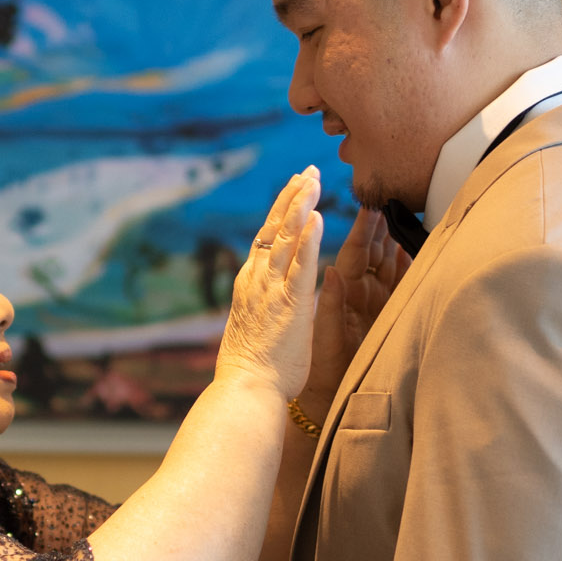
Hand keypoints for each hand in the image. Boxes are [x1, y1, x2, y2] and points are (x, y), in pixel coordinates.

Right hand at [216, 167, 322, 399]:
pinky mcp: (289, 304)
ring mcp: (272, 289)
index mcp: (251, 284)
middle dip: (291, 197)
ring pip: (287, 238)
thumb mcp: (258, 326)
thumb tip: (274, 297)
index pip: (267, 239)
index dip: (280, 212)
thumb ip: (267, 305)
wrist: (244, 389)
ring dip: (300, 205)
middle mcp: (257, 280)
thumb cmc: (253, 369)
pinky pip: (300, 264)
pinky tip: (316, 216)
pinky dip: (308, 238)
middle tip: (306, 171)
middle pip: (275, 228)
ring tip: (312, 179)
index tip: (293, 190)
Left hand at [303, 206, 407, 408]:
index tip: (370, 205)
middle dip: (382, 226)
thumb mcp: (324, 335)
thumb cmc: (319, 367)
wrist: (326, 399)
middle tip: (392, 198)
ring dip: (396, 241)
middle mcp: (360, 293)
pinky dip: (409, 266)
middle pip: (373, 252)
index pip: (355, 253)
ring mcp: (376, 303)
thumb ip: (330, 303)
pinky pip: (401, 285)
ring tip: (406, 215)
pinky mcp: (390, 316)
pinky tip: (416, 248)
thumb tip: (330, 271)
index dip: (363, 229)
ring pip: (389, 264)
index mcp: (342, 291)